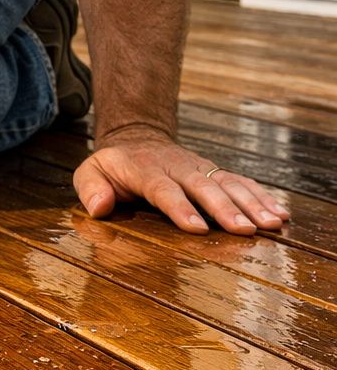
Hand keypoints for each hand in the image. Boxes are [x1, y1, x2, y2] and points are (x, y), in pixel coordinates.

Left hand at [72, 125, 289, 234]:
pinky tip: (280, 214)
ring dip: (252, 204)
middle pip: (204, 187)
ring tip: (272, 224)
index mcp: (146, 170)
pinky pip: (241, 183)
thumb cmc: (112, 166)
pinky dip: (262, 197)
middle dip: (225, 209)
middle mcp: (178, 168)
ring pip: (228, 184)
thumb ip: (90, 188)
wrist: (137, 139)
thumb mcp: (90, 172)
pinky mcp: (215, 173)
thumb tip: (98, 207)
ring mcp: (200, 169)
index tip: (197, 227)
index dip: (180, 208)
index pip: (164, 189)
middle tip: (245, 230)